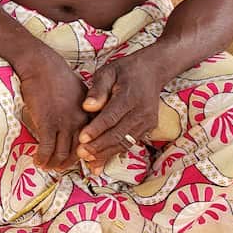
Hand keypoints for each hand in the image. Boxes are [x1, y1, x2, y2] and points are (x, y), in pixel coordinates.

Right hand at [16, 52, 89, 169]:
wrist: (42, 65)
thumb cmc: (57, 76)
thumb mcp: (79, 93)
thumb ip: (83, 110)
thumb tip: (80, 123)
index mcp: (90, 115)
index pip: (93, 142)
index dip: (88, 157)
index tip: (82, 165)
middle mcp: (80, 122)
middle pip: (79, 152)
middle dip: (69, 164)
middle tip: (59, 168)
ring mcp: (64, 123)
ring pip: (62, 153)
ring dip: (54, 164)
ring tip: (46, 166)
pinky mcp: (48, 122)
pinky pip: (47, 148)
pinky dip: (42, 157)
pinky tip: (37, 159)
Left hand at [76, 57, 162, 171]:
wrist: (152, 71)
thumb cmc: (124, 71)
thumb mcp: (108, 72)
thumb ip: (97, 89)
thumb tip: (87, 107)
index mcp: (130, 96)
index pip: (111, 116)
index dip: (96, 129)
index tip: (81, 138)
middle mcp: (142, 112)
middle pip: (118, 134)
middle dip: (99, 146)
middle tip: (80, 153)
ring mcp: (147, 122)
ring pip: (125, 143)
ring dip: (106, 154)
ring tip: (87, 160)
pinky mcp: (148, 129)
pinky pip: (129, 144)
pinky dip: (114, 153)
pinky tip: (99, 161)